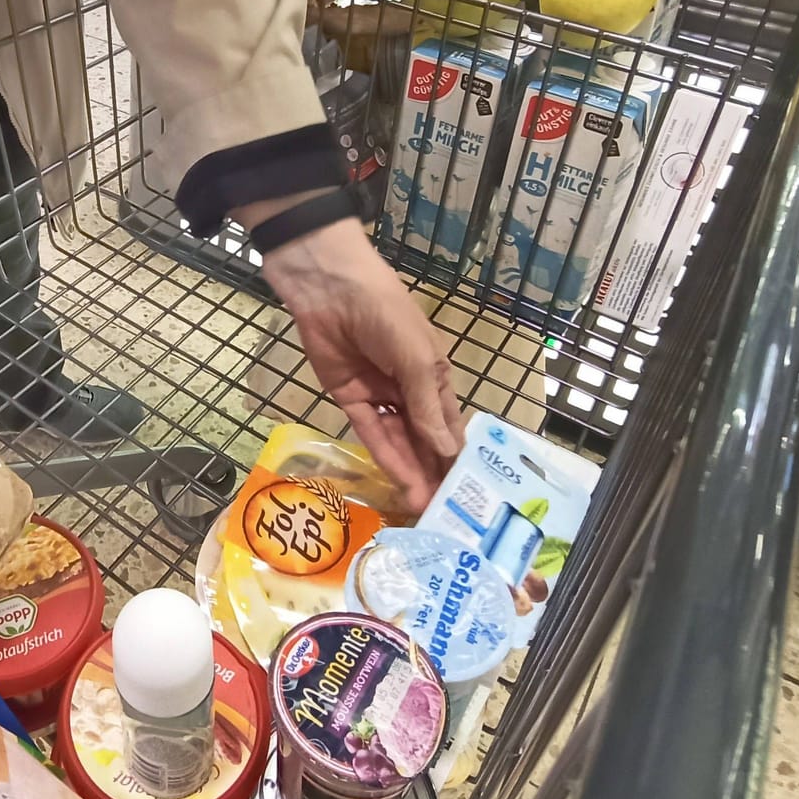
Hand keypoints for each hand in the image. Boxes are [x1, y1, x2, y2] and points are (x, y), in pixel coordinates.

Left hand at [250, 212, 465, 510]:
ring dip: (411, 471)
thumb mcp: (416, 358)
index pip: (450, 424)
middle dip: (434, 472)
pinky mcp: (349, 399)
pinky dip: (385, 455)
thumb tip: (449, 451)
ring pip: (399, 441)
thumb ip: (427, 407)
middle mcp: (410, 390)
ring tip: (424, 505)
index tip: (469, 491)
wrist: (330, 287)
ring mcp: (379, 396)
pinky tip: (400, 480)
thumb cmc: (385, 312)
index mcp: (435, 375)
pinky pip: (370, 432)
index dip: (457, 456)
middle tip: (444, 511)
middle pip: (424, 439)